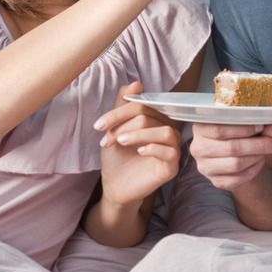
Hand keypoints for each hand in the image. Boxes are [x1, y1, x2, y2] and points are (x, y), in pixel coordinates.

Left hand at [94, 82, 181, 207]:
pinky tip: (139, 151)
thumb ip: (123, 105)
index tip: (99, 125)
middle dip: (125, 125)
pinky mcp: (172, 166)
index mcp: (155, 119)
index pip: (142, 105)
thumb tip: (136, 83)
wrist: (114, 187)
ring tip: (121, 142)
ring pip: (164, 131)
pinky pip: (171, 151)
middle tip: (108, 138)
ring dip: (139, 134)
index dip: (120, 112)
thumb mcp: (115, 128)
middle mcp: (166, 131)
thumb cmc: (116, 157)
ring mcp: (171, 149)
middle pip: (151, 116)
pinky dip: (154, 148)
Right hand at [189, 122, 271, 191]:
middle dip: (258, 145)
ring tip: (270, 150)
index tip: (261, 126)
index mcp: (201, 127)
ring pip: (235, 164)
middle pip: (230, 148)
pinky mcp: (215, 182)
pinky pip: (238, 178)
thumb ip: (264, 125)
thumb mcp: (249, 124)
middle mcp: (198, 147)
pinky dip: (254, 169)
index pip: (219, 129)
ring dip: (257, 157)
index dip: (243, 129)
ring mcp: (205, 167)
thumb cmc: (239, 133)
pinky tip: (260, 161)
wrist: (233, 154)